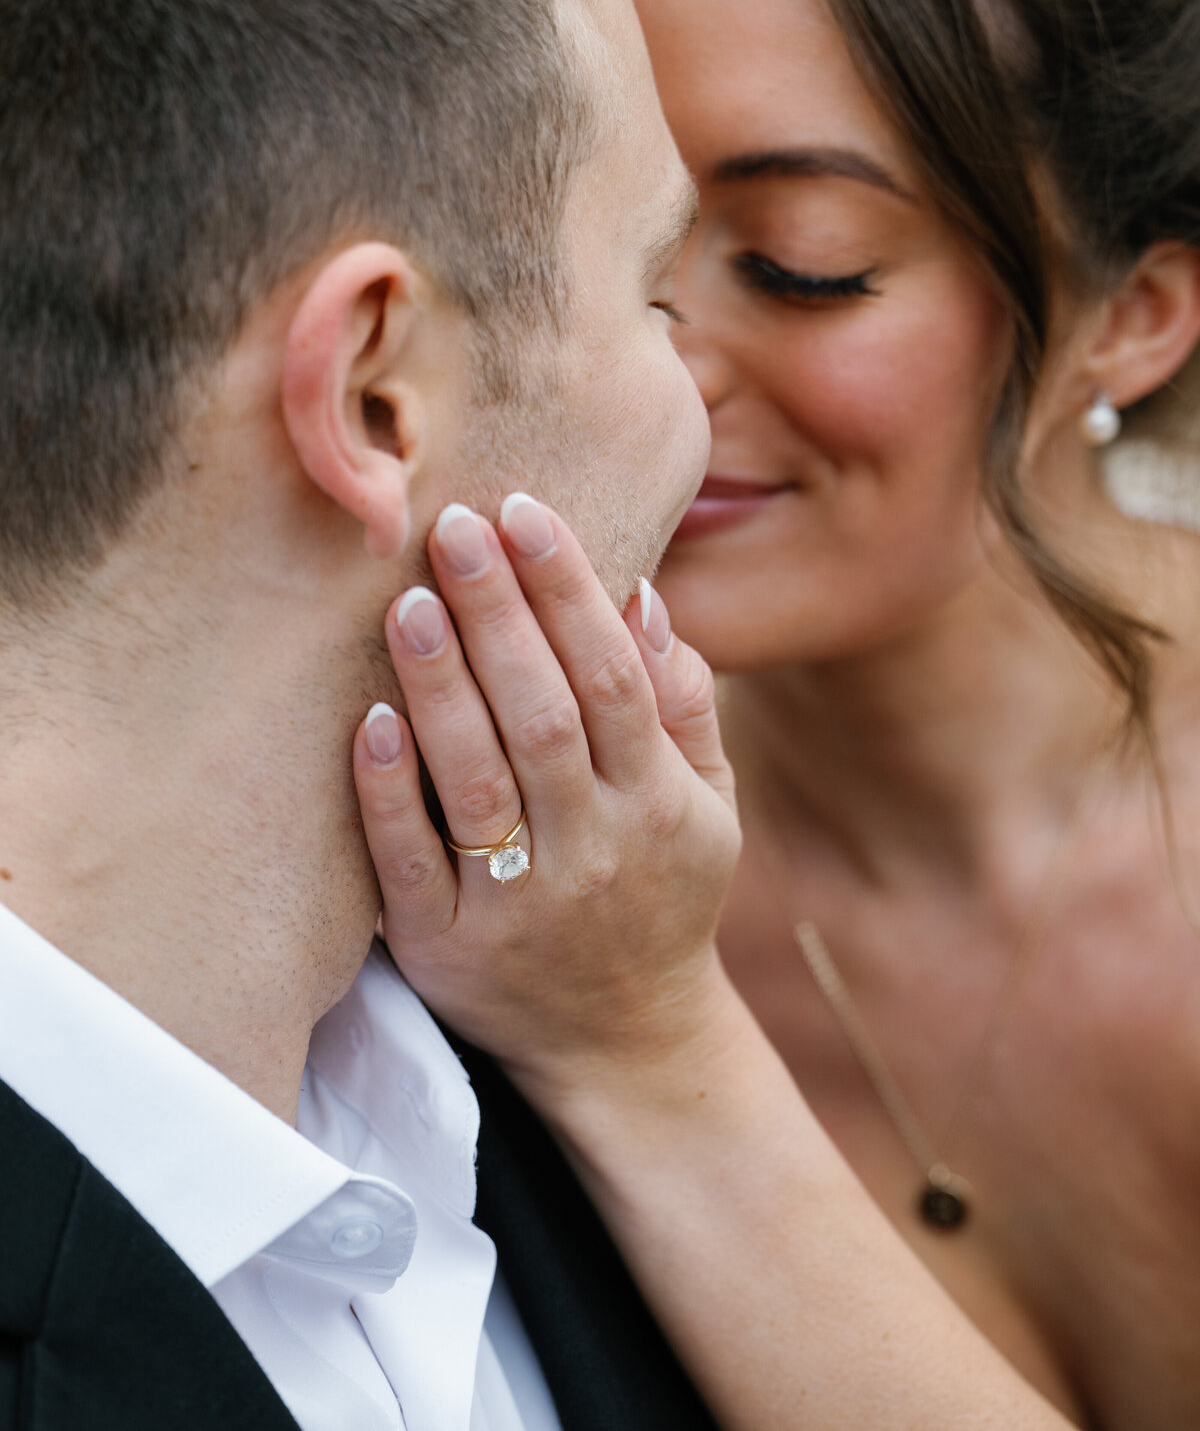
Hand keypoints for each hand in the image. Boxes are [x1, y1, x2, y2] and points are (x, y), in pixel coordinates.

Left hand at [353, 494, 741, 1100]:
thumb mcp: (710, 807)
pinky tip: (368, 719)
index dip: (567, 589)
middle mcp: (594, 848)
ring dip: (441, 684)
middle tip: (453, 525)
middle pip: (542, 712)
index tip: (523, 511)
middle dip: (497, 611)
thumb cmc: (662, 895)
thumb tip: (641, 595)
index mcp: (659, 803)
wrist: (625, 1042)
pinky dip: (389, 791)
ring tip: (406, 599)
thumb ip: (683, 704)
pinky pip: (411, 862)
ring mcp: (517, 903)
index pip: (611, 676)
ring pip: (478, 778)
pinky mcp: (446, 948)